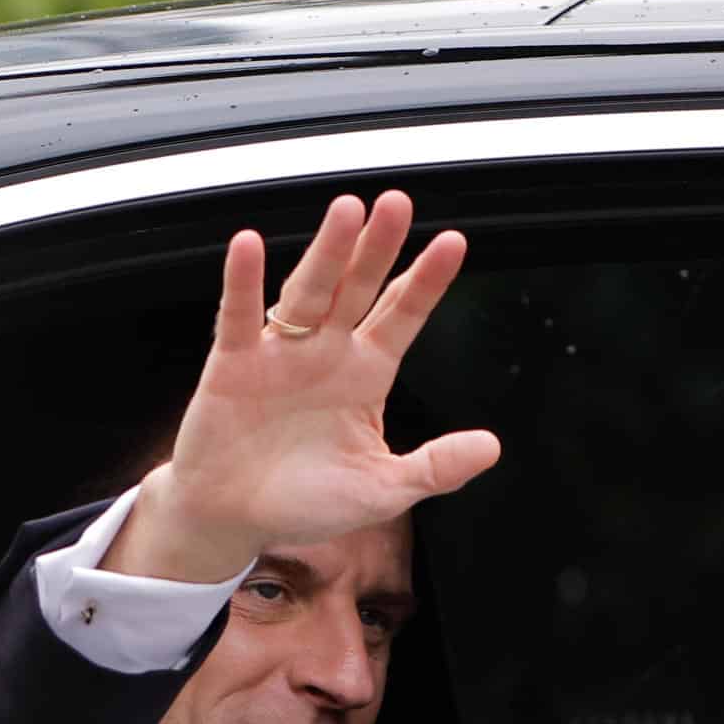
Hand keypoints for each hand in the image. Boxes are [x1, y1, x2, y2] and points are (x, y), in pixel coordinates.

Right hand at [102, 190, 500, 582]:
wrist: (233, 519)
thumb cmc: (303, 503)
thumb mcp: (381, 490)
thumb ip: (435, 467)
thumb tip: (491, 447)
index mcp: (366, 375)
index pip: (403, 316)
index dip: (427, 281)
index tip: (453, 242)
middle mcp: (326, 353)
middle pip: (358, 289)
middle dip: (378, 248)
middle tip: (398, 203)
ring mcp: (279, 353)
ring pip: (307, 293)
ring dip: (326, 253)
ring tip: (346, 213)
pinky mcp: (232, 364)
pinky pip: (237, 317)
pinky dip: (241, 282)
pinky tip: (247, 246)